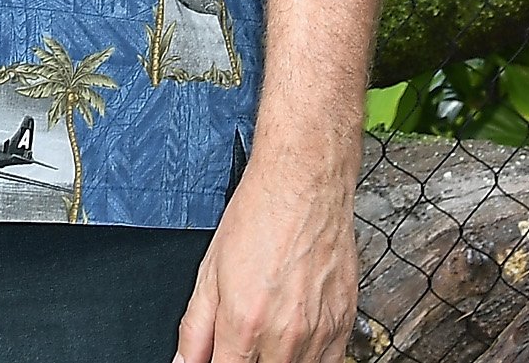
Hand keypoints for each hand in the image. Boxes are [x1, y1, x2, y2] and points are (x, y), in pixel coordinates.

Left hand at [175, 159, 359, 362]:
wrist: (304, 184)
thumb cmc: (259, 216)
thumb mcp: (210, 270)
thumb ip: (195, 328)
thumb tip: (185, 362)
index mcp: (244, 323)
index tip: (218, 356)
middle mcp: (284, 335)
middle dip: (248, 360)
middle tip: (242, 340)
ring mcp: (318, 333)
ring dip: (276, 360)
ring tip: (267, 333)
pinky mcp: (343, 324)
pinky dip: (309, 359)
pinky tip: (296, 340)